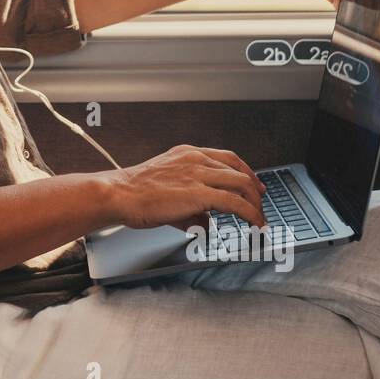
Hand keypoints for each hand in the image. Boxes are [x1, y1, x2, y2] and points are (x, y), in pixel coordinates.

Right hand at [108, 144, 267, 231]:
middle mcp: (196, 159)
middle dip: (255, 190)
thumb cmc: (134, 193)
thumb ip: (190, 206)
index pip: (227, 158)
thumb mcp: (166, 190)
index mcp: (187, 153)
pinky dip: (250, 214)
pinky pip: (235, 202)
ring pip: (241, 184)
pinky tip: (254, 224)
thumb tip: (205, 224)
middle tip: (261, 205)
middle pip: (238, 171)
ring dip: (255, 204)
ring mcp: (199, 174)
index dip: (246, 172)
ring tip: (259, 219)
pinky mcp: (199, 193)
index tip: (254, 185)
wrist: (118, 194)